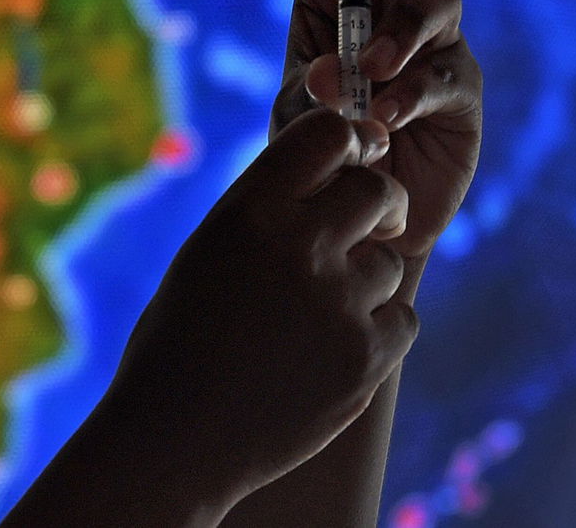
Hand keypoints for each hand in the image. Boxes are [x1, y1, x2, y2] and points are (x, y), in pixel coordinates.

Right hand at [107, 108, 419, 518]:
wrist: (172, 443)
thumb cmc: (180, 343)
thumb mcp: (208, 254)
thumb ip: (268, 212)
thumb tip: (332, 172)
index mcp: (249, 211)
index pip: (327, 132)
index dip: (349, 141)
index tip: (354, 159)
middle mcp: (298, 246)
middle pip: (379, 189)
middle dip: (382, 203)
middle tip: (374, 222)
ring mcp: (337, 304)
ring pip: (389, 262)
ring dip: (368, 281)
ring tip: (323, 315)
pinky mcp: (365, 358)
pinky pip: (403, 319)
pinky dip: (380, 332)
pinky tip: (338, 350)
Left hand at [272, 0, 482, 260]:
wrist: (360, 229)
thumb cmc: (321, 165)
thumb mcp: (301, 121)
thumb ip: (316, 92)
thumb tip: (341, 72)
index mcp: (333, 3)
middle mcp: (387, 11)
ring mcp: (431, 45)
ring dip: (403, 22)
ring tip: (373, 70)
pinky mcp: (460, 91)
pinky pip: (445, 72)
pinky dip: (414, 91)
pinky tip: (387, 120)